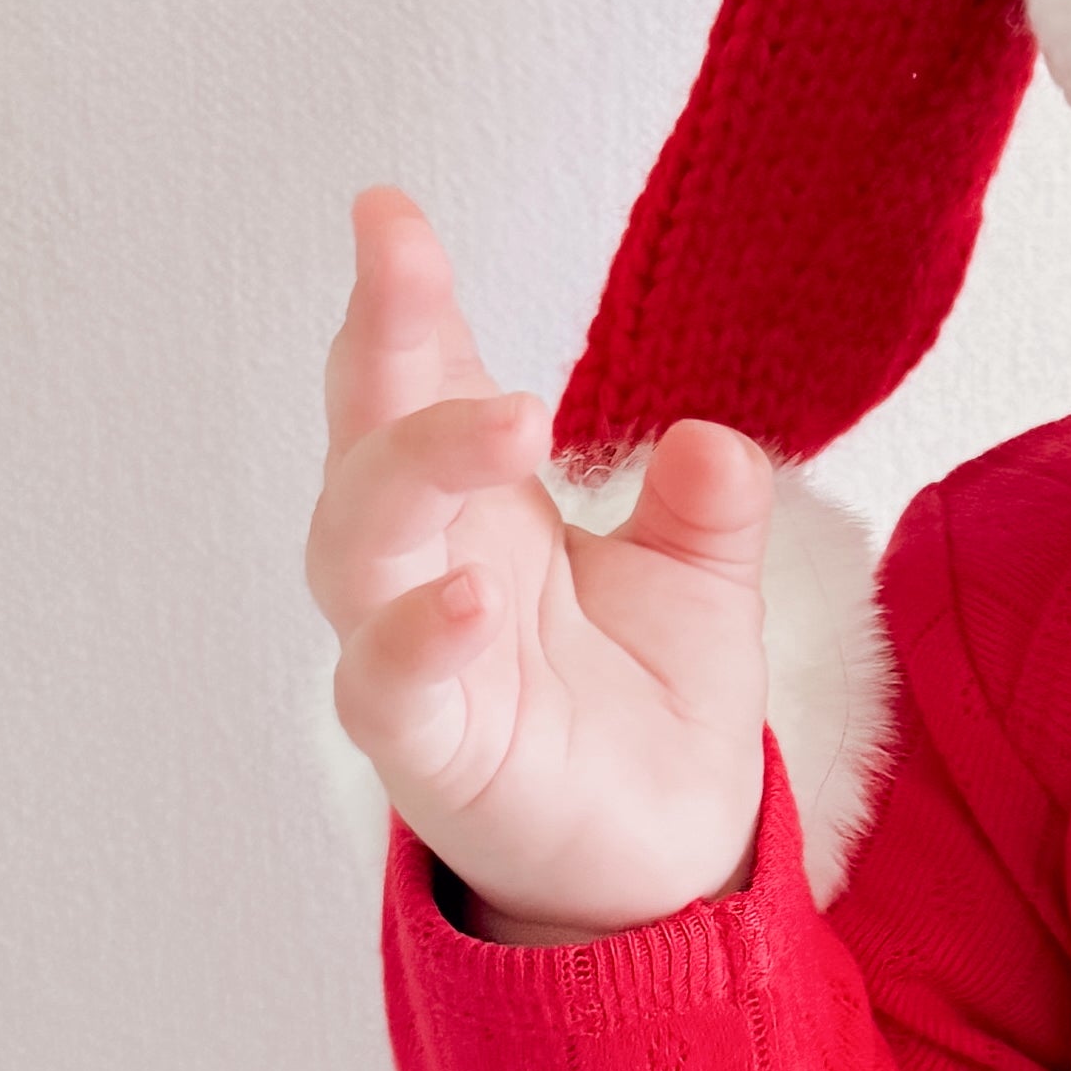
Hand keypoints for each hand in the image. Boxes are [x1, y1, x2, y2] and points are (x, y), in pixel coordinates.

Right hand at [309, 187, 773, 942]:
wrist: (664, 861)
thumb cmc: (649, 707)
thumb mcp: (703, 584)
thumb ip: (711, 507)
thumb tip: (712, 438)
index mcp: (479, 507)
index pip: (419, 380)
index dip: (400, 297)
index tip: (386, 209)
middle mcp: (425, 565)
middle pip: (366, 437)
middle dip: (377, 342)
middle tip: (402, 260)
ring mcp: (410, 655)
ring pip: (357, 545)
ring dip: (416, 470)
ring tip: (507, 417)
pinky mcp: (428, 749)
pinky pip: (387, 687)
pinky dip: (414, 639)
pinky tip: (467, 598)